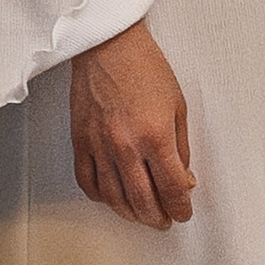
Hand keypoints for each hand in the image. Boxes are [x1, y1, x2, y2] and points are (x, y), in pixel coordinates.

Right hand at [69, 21, 194, 229]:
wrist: (108, 44)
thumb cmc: (143, 66)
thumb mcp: (177, 105)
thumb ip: (180, 146)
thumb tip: (182, 176)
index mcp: (155, 136)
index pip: (173, 188)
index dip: (181, 206)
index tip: (183, 211)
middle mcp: (126, 145)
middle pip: (144, 200)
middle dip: (158, 217)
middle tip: (164, 219)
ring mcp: (99, 145)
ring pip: (114, 197)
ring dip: (131, 213)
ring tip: (141, 215)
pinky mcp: (80, 140)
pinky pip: (88, 181)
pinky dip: (101, 196)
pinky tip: (111, 197)